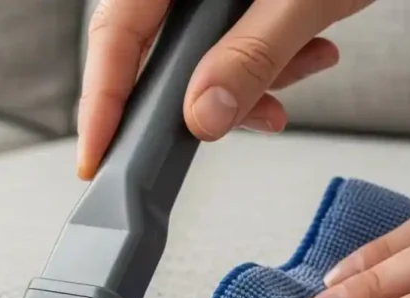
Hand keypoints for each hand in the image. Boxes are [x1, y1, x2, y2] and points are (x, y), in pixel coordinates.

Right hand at [76, 0, 373, 179]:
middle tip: (218, 130)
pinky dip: (271, 60)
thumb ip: (253, 56)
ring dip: (250, 80)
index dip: (102, 99)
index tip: (97, 154)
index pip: (115, 31)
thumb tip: (204, 115)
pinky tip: (312, 51)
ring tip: (301, 68)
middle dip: (199, 96)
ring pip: (201, 53)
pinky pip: (235, 40)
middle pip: (154, 48)